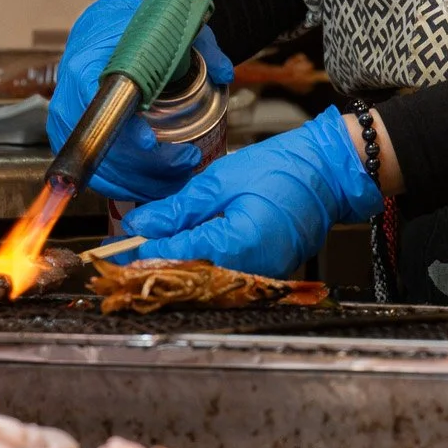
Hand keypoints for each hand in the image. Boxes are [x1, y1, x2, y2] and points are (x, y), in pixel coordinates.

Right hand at [48, 0, 233, 201]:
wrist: (102, 31)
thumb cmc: (131, 29)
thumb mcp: (166, 27)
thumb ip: (200, 48)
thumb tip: (225, 72)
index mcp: (87, 65)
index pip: (100, 106)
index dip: (125, 130)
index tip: (152, 142)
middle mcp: (70, 99)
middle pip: (103, 148)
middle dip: (149, 164)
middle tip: (187, 160)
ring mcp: (68, 125)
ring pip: (101, 170)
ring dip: (143, 181)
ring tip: (181, 174)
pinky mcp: (73, 143)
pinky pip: (98, 175)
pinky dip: (129, 186)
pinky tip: (157, 183)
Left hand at [122, 112, 381, 276]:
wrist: (330, 171)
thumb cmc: (284, 168)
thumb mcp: (222, 179)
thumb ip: (179, 207)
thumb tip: (143, 224)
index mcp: (237, 244)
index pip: (176, 255)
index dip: (143, 252)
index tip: (118, 248)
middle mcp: (250, 270)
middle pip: (189, 276)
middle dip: (156, 263)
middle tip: (127, 251)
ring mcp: (262, 276)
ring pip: (206, 280)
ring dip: (179, 266)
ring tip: (154, 248)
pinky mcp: (268, 273)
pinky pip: (228, 275)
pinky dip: (205, 264)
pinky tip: (189, 248)